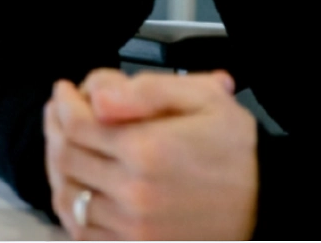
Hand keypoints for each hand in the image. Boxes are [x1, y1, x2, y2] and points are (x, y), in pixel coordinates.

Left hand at [44, 69, 255, 240]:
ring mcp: (134, 228)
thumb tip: (98, 98)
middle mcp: (135, 193)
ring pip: (68, 195)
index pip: (77, 125)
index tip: (65, 91)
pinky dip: (71, 205)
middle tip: (60, 113)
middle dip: (55, 128)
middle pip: (66, 158)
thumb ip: (146, 92)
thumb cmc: (232, 149)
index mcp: (147, 151)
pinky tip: (77, 182)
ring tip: (63, 144)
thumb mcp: (202, 100)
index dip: (63, 103)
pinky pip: (82, 231)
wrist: (265, 206)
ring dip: (57, 166)